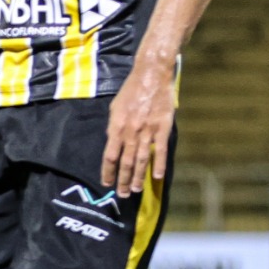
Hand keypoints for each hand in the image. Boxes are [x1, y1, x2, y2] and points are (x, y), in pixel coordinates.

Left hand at [102, 60, 174, 196]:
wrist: (151, 74)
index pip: (110, 155)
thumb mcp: (115, 107)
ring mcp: (147, 130)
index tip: (107, 183)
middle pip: (125, 162)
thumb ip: (113, 125)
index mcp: (116, 126)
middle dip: (123, 180)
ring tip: (136, 190)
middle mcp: (130, 131)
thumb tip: (111, 141)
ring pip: (141, 159)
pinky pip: (159, 150)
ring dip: (138, 177)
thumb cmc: (131, 90)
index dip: (108, 171)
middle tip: (123, 194)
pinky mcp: (162, 127)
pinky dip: (158, 165)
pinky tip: (157, 177)